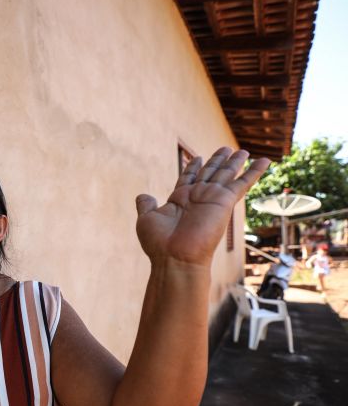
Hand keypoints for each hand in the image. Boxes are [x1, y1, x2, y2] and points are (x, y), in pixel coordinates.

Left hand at [135, 147, 269, 266]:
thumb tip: (143, 196)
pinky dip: (253, 172)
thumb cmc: (159, 242)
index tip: (197, 157)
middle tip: (226, 148)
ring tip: (242, 151)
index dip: (193, 167)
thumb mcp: (147, 218)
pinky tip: (264, 161)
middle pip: (209, 173)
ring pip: (226, 175)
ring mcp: (212, 198)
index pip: (188, 178)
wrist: (174, 256)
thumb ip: (146, 205)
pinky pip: (242, 183)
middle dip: (217, 161)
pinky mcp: (225, 202)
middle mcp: (197, 197)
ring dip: (234, 163)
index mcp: (179, 199)